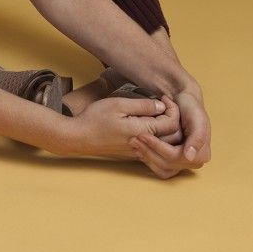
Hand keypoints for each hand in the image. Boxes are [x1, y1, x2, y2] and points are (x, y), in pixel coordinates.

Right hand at [64, 95, 181, 160]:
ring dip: (167, 129)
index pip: (172, 124)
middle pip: (172, 136)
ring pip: (164, 144)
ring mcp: (138, 152)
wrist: (78, 137)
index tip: (163, 98)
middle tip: (164, 105)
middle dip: (174, 119)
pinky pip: (153, 148)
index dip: (173, 109)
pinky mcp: (132, 154)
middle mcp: (144, 145)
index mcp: (142, 131)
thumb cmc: (95, 119)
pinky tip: (150, 124)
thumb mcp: (118, 104)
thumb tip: (161, 106)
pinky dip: (159, 137)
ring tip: (160, 113)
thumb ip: (143, 105)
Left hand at [130, 93, 210, 178]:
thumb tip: (189, 156)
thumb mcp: (197, 118)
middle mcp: (193, 162)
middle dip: (148, 151)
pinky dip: (147, 159)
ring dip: (146, 156)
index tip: (142, 135)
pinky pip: (158, 168)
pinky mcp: (173, 163)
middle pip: (167, 164)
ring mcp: (182, 164)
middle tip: (133, 139)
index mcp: (202, 154)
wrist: (185, 102)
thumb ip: (197, 137)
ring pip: (161, 168)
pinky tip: (138, 149)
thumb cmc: (191, 108)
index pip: (175, 157)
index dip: (157, 147)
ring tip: (134, 143)